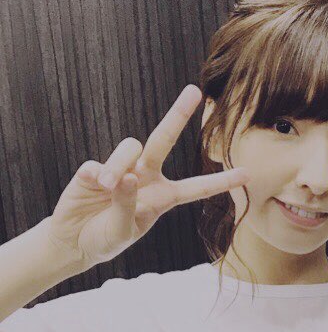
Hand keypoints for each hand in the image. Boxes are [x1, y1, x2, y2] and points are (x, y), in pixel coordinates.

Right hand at [46, 85, 247, 268]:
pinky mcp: (94, 168)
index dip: (221, 181)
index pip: (196, 188)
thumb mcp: (124, 230)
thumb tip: (125, 176)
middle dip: (178, 115)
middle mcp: (146, 177)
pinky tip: (94, 186)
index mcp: (164, 197)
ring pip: (131, 147)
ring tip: (108, 187)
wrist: (75, 240)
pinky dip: (99, 174)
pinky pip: (101, 162)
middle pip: (164, 140)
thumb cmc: (106, 238)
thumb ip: (128, 204)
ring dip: (120, 165)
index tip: (248, 174)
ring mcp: (121, 169)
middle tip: (194, 91)